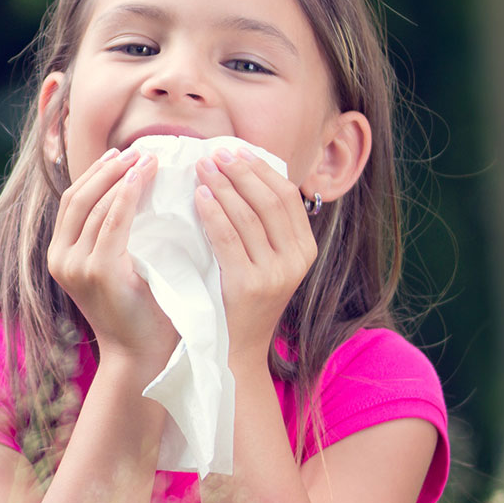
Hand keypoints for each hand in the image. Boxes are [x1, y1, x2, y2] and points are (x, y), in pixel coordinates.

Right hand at [48, 147, 177, 367]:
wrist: (143, 354)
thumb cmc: (142, 311)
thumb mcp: (123, 266)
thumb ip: (118, 235)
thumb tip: (135, 188)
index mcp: (61, 256)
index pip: (73, 201)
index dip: (96, 173)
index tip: (122, 153)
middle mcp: (61, 260)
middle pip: (78, 197)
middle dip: (107, 168)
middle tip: (138, 149)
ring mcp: (75, 266)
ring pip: (94, 206)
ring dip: (121, 176)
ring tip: (148, 158)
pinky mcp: (96, 272)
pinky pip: (111, 222)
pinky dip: (126, 195)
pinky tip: (142, 178)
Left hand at [194, 148, 316, 360]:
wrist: (235, 353)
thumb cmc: (241, 303)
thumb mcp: (263, 263)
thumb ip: (262, 229)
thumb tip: (242, 177)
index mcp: (305, 250)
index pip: (287, 196)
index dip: (260, 168)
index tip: (235, 150)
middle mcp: (297, 260)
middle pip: (270, 200)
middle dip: (241, 171)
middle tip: (214, 152)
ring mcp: (275, 274)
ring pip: (248, 215)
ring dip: (223, 185)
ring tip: (202, 167)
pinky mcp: (248, 286)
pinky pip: (228, 239)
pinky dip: (213, 213)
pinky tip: (198, 197)